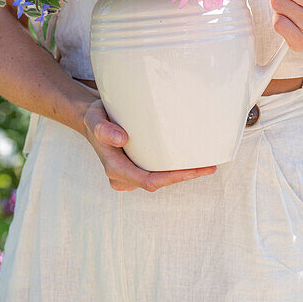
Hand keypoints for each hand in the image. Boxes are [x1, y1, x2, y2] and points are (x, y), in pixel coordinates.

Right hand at [82, 99, 217, 191]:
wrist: (93, 120)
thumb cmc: (95, 118)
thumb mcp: (95, 118)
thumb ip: (104, 129)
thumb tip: (123, 139)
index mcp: (116, 169)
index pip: (149, 181)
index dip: (173, 178)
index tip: (193, 171)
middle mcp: (124, 178)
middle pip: (159, 182)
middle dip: (184, 176)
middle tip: (209, 166)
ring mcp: (131, 175)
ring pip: (160, 179)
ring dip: (181, 173)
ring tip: (207, 163)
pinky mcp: (137, 168)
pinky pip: (157, 172)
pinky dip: (174, 167)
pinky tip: (190, 158)